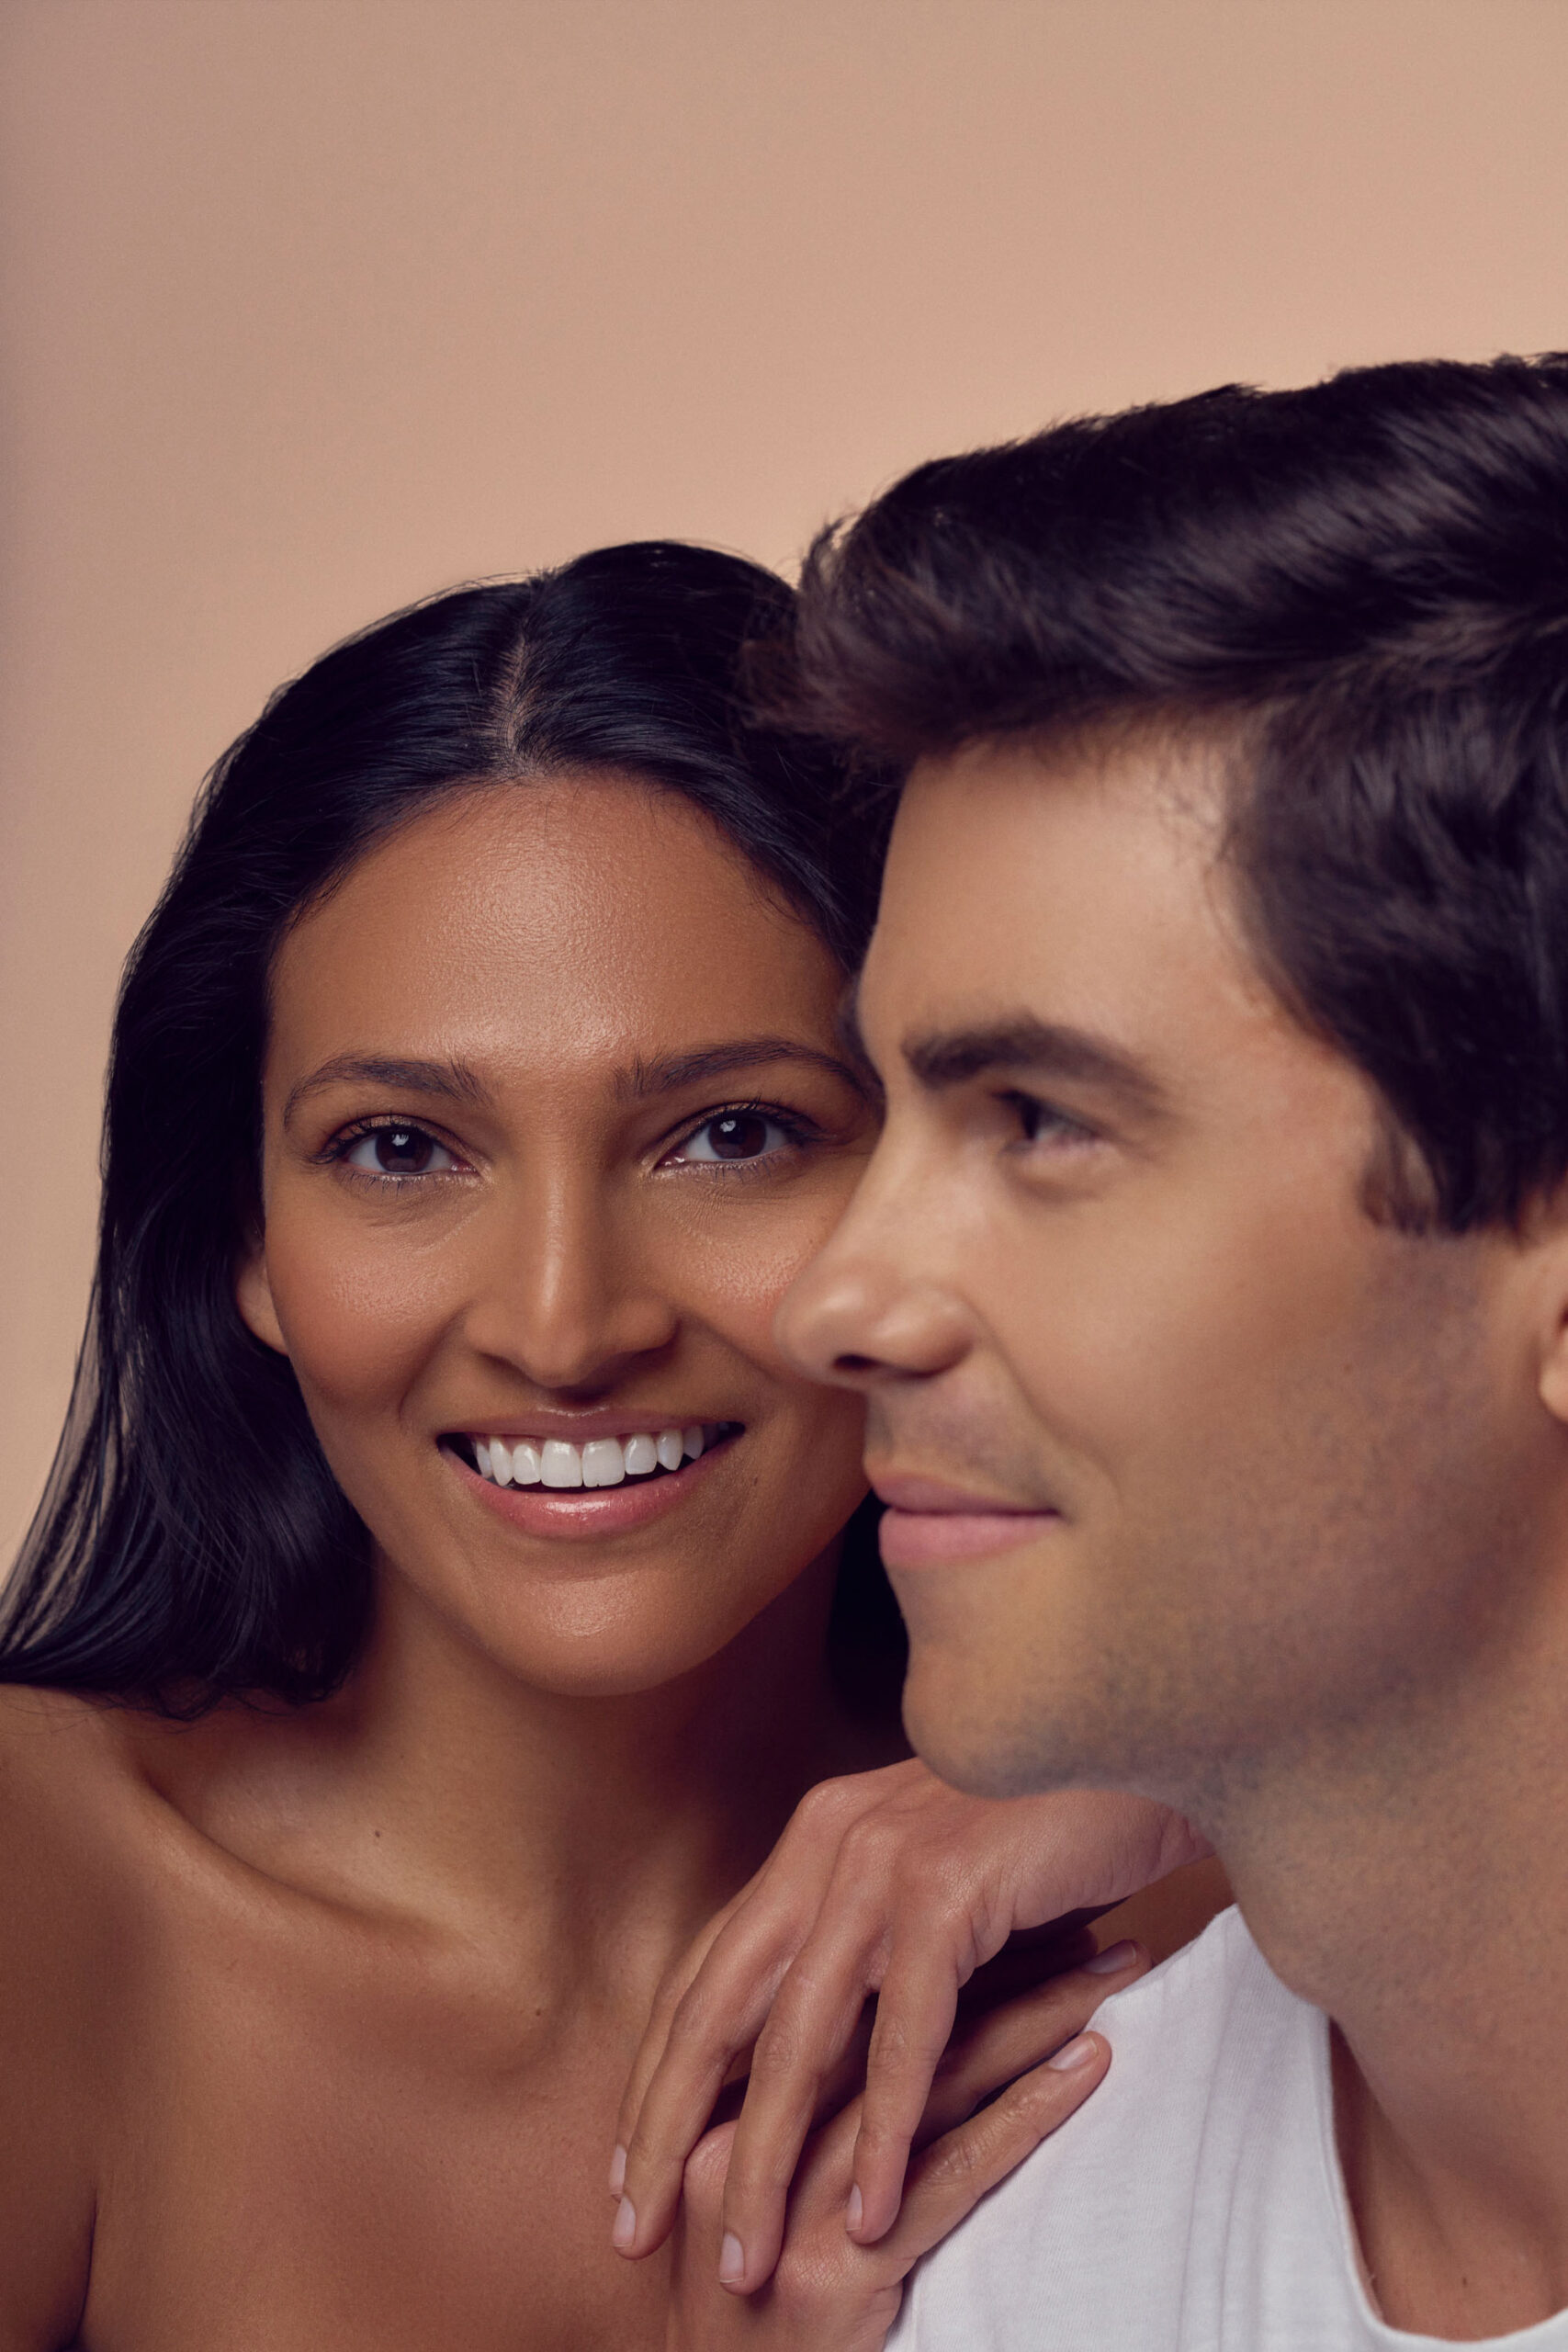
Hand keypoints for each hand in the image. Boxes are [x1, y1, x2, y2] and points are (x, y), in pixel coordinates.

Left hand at [616, 1759, 1209, 2291]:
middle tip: (635, 2227)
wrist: (1145, 1748)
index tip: (631, 2165)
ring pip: (797, 2039)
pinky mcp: (947, 1892)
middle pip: (717, 2008)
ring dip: (763, 2161)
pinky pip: (903, 2039)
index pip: (708, 1972)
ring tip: (746, 2256)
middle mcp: (828, 1841)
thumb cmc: (1056, 1833)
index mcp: (816, 1838)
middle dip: (666, 2125)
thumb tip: (818, 2048)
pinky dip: (881, 2135)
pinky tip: (865, 2210)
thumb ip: (876, 1941)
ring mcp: (882, 1862)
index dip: (661, 2072)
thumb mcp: (939, 1883)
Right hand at [662, 1943, 1145, 2347]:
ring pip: (931, 2078)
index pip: (850, 1990)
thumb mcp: (757, 2196)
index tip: (1026, 1902)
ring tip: (1110, 1972)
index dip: (946, 1945)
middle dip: (1002, 1959)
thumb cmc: (760, 2317)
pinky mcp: (839, 2266)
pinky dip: (1025, 2113)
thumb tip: (894, 2016)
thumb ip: (800, 2108)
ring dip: (1032, 2016)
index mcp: (727, 2097)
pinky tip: (1089, 2071)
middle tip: (1086, 1917)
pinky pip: (949, 2172)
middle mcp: (748, 2135)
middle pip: (896, 2018)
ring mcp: (793, 2200)